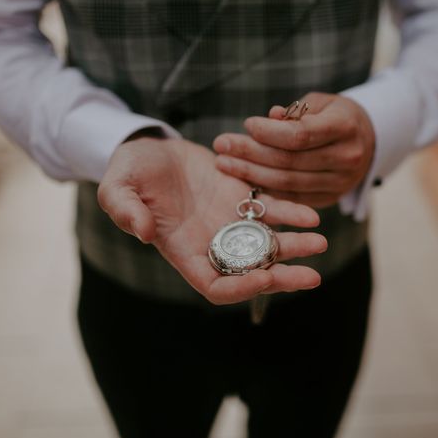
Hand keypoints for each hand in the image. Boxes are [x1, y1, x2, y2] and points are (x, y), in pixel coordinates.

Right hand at [97, 136, 327, 304]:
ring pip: (268, 243)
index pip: (215, 286)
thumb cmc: (130, 172)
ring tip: (320, 242)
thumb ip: (125, 210)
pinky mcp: (243, 197)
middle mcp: (213, 242)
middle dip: (282, 276)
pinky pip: (272, 210)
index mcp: (184, 251)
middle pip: (252, 271)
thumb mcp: (117, 187)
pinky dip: (292, 213)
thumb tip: (143, 232)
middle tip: (311, 277)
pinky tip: (312, 215)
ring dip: (295, 246)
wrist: (151, 148)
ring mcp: (231, 221)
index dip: (240, 289)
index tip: (263, 279)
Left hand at [213, 92, 375, 207]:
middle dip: (250, 154)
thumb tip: (268, 120)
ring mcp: (340, 183)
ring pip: (288, 183)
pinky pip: (292, 197)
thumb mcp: (319, 103)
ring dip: (251, 174)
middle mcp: (346, 158)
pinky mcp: (330, 198)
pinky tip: (244, 179)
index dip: (269, 132)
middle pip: (290, 161)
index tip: (246, 124)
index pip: (301, 135)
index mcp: (345, 127)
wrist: (368, 141)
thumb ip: (293, 113)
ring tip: (224, 163)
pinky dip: (266, 189)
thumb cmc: (335, 115)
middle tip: (220, 146)